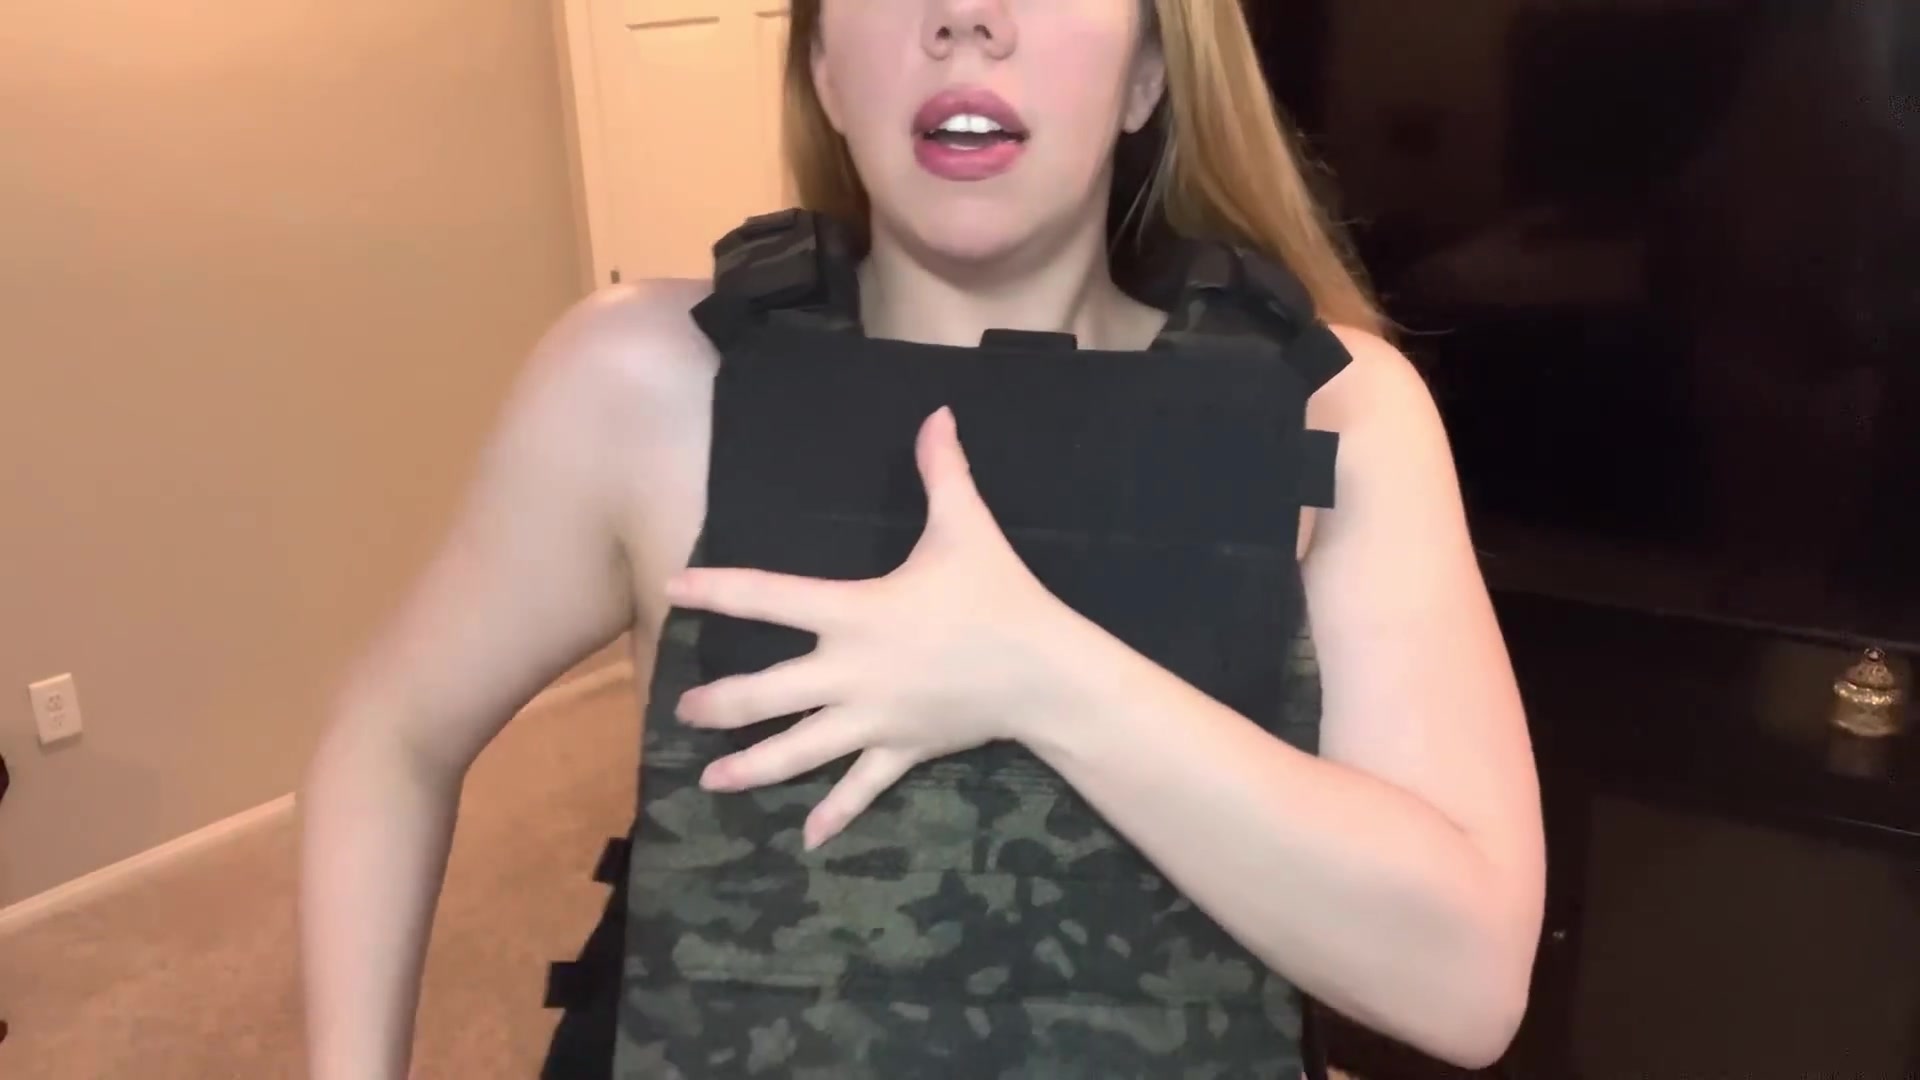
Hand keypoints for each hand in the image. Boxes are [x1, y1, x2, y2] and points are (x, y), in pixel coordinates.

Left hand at [666, 406, 1065, 849]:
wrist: (1044, 671)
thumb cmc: (999, 596)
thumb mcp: (967, 527)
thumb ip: (943, 470)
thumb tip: (938, 413)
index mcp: (854, 613)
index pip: (768, 598)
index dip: (716, 591)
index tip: (673, 588)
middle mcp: (850, 672)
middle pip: (767, 694)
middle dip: (720, 704)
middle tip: (683, 711)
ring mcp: (872, 719)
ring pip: (800, 751)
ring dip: (752, 767)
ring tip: (711, 780)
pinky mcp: (901, 751)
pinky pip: (861, 788)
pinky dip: (836, 814)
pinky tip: (808, 839)